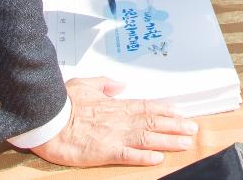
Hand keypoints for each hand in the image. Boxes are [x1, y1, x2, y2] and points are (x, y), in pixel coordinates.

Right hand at [28, 77, 196, 166]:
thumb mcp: (84, 84)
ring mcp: (114, 136)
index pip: (146, 106)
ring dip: (169, 141)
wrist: (47, 120)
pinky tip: (158, 159)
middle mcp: (119, 120)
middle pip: (153, 123)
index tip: (181, 113)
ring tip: (186, 143)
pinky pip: (129, 156)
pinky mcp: (105, 152)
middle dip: (176, 126)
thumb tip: (120, 84)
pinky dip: (144, 158)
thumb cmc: (62, 102)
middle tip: (194, 129)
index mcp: (115, 105)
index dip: (165, 111)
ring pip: (148, 139)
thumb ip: (104, 84)